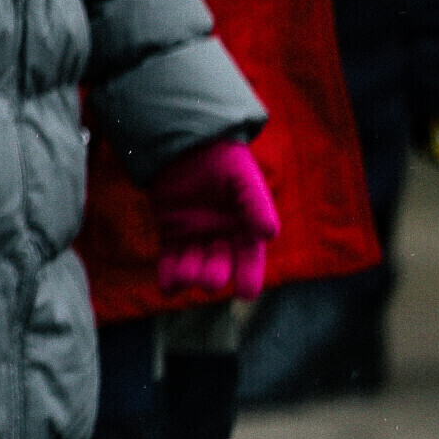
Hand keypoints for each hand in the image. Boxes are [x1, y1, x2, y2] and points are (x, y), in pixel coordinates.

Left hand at [149, 139, 278, 300]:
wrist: (187, 146)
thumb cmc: (223, 162)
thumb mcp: (243, 179)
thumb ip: (256, 205)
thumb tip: (270, 234)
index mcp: (246, 231)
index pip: (250, 261)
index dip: (249, 278)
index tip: (245, 292)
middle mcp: (222, 240)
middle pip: (220, 267)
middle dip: (215, 275)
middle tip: (209, 279)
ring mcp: (195, 239)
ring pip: (195, 267)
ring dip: (190, 276)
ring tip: (186, 278)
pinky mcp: (171, 236)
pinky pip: (170, 261)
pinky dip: (169, 276)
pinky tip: (168, 287)